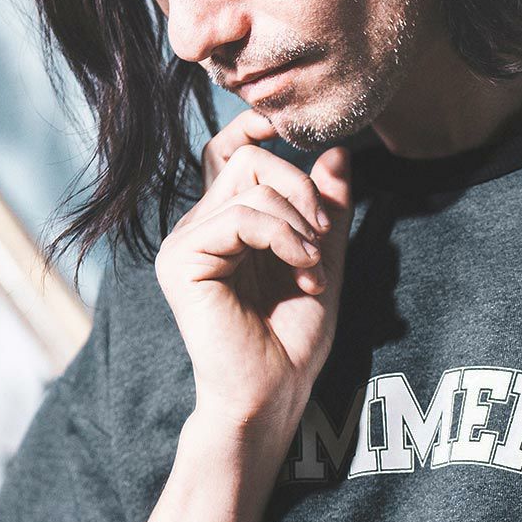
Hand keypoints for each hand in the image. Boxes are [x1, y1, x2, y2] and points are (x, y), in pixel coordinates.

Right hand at [154, 105, 353, 451]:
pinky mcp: (183, 260)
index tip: (292, 128)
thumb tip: (339, 151)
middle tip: (323, 236)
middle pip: (249, 159)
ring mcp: (185, 242)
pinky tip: (303, 271)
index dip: (256, 130)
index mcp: (224, 224)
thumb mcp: (323, 261)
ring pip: (249, 182)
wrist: (272, 394)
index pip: (229, 153)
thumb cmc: (292, 341)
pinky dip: (284, 237)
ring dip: (299, 221)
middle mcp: (197, 227)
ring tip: (313, 268)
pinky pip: (240, 215)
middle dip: (300, 188)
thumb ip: (328, 209)